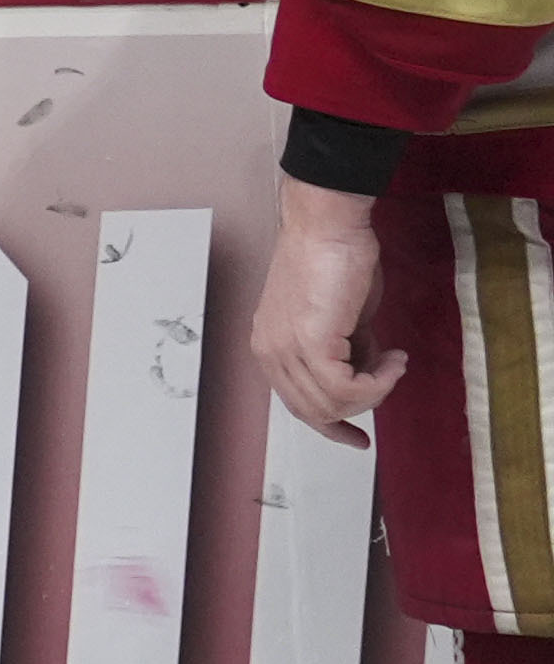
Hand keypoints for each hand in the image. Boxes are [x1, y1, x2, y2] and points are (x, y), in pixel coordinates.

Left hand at [253, 176, 401, 444]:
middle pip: (314, 411)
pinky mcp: (311, 342)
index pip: (296, 405)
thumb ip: (346, 349)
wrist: (329, 225)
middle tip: (389, 376)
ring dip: (375, 391)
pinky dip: (379, 382)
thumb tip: (364, 369)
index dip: (330, 425)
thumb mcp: (339, 317)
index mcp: (269, 348)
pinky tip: (394, 359)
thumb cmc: (336, 260)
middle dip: (360, 405)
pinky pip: (347, 388)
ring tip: (393, 361)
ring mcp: (286, 349)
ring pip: (332, 404)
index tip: (358, 438)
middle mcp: (270, 353)